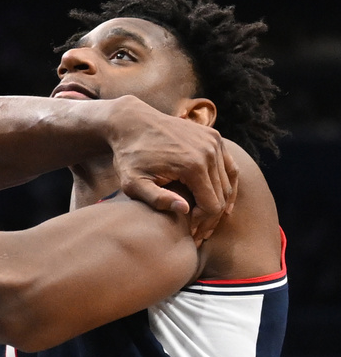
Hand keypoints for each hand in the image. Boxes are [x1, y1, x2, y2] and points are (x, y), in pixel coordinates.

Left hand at [104, 95, 238, 240]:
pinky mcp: (213, 137)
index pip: (211, 206)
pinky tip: (220, 202)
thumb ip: (156, 199)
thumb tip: (185, 210)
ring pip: (228, 182)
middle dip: (211, 218)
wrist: (132, 123)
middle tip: (198, 233)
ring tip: (206, 221)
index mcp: (193, 165)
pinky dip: (226, 184)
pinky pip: (228, 166)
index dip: (201, 223)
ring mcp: (214, 142)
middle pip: (222, 196)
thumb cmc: (129, 156)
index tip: (188, 233)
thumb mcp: (133, 183)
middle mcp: (209, 151)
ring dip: (220, 203)